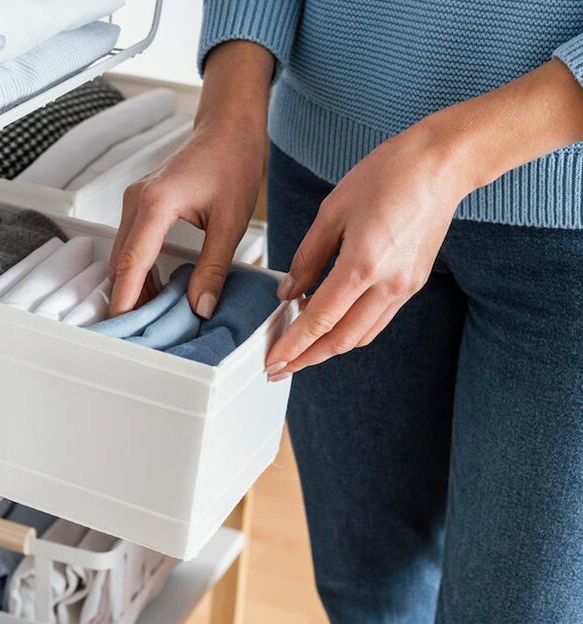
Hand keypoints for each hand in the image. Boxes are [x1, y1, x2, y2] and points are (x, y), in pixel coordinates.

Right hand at [109, 123, 263, 316]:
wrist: (227, 131)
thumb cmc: (231, 164)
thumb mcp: (230, 222)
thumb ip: (213, 268)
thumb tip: (200, 307)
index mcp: (156, 204)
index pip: (132, 262)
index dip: (126, 299)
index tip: (124, 327)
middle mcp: (136, 201)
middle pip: (120, 263)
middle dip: (127, 298)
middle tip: (142, 331)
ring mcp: (134, 201)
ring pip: (122, 256)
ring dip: (133, 285)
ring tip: (151, 315)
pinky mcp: (139, 204)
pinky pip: (130, 244)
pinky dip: (139, 270)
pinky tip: (156, 288)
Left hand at [265, 59, 582, 380]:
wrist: (443, 163)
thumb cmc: (389, 174)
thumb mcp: (332, 211)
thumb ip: (308, 256)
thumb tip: (290, 290)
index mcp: (363, 265)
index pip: (319, 321)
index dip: (293, 346)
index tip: (273, 362)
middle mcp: (389, 284)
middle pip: (342, 340)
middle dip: (307, 358)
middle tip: (280, 367)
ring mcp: (406, 286)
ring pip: (361, 335)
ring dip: (329, 348)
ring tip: (300, 351)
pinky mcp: (413, 282)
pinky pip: (377, 319)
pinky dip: (350, 329)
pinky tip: (330, 323)